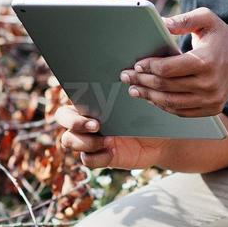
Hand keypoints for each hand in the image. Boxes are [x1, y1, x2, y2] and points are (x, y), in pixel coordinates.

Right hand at [50, 86, 165, 169]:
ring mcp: (91, 139)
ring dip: (84, 141)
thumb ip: (133, 82)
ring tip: (107, 140)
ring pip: (69, 140)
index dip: (70, 96)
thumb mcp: (144, 95)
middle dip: (74, 122)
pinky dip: (96, 156)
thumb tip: (131, 67)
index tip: (88, 100)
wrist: (164, 137)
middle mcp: (87, 119)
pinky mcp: (101, 157)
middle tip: (97, 125)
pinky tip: (111, 151)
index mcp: (93, 100)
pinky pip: (87, 159)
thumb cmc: (152, 110)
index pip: (69, 94)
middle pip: (62, 118)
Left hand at [119, 7, 227, 116]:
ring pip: (171, 103)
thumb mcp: (206, 19)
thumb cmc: (221, 35)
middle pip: (165, 87)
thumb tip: (160, 24)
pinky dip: (164, 106)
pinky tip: (152, 98)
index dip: (148, 68)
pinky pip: (182, 112)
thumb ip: (183, 19)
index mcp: (205, 61)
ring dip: (149, 97)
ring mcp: (211, 99)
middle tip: (126, 77)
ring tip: (134, 90)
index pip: (167, 69)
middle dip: (142, 82)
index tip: (135, 65)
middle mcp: (209, 84)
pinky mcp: (213, 109)